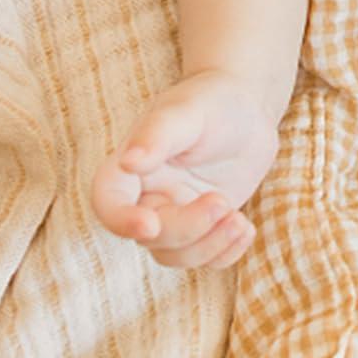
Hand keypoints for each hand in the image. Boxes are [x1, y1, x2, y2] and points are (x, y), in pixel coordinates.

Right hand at [90, 69, 280, 269]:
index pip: (108, 202)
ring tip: (239, 221)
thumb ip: (157, 134)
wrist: (249, 106)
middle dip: (186, 229)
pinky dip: (225, 253)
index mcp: (130, 167)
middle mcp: (147, 195)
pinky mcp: (204, 225)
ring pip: (175, 254)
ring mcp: (175, 213)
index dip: (121, 221)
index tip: (150, 225)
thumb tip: (128, 162)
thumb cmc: (212, 100)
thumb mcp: (187, 111)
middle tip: (221, 203)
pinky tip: (246, 230)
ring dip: (208, 246)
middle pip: (150, 236)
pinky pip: (205, 257)